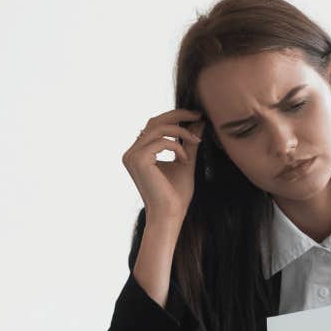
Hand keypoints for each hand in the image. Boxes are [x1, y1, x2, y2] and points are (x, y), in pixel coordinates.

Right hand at [122, 109, 204, 226]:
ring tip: (196, 142)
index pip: (155, 124)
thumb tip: (198, 121)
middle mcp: (131, 152)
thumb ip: (188, 141)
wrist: (169, 216)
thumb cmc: (176, 195)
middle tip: (198, 115)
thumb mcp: (185, 161)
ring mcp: (132, 156)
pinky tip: (185, 161)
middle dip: (179, 115)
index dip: (175, 116)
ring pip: (159, 129)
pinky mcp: (138, 160)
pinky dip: (178, 147)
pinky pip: (162, 142)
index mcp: (139, 152)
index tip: (196, 116)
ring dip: (182, 132)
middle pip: (155, 121)